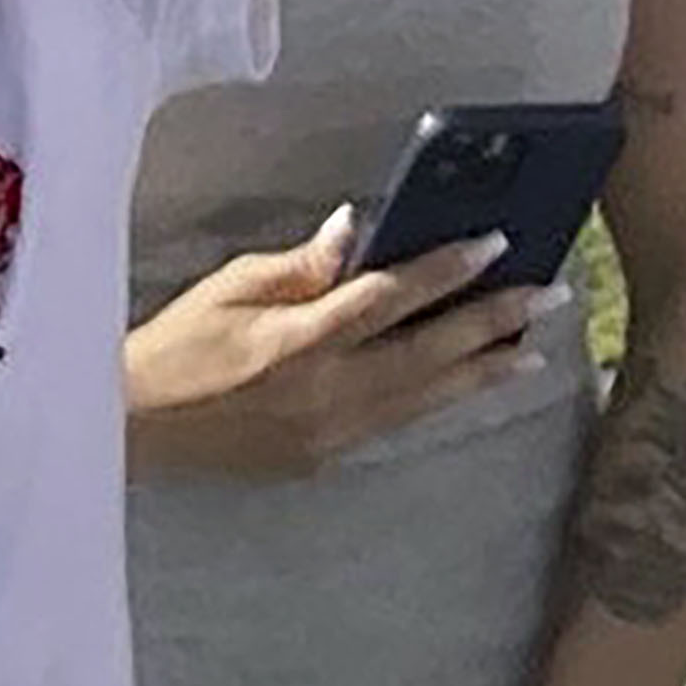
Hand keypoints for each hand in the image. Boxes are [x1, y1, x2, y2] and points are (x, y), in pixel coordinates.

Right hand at [123, 208, 560, 482]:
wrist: (133, 430)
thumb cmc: (177, 345)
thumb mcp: (228, 286)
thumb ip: (301, 264)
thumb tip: (355, 227)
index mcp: (296, 342)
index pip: (388, 297)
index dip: (445, 269)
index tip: (495, 243)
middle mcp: (324, 392)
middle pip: (428, 352)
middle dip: (496, 321)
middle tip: (552, 295)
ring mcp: (329, 433)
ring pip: (426, 396)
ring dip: (484, 369)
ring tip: (534, 346)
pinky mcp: (326, 458)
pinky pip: (398, 421)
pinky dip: (440, 397)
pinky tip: (472, 380)